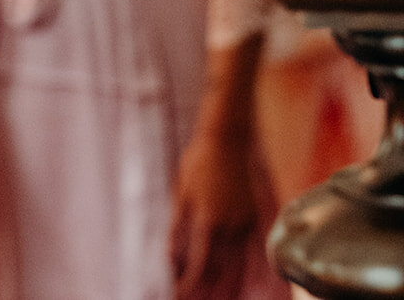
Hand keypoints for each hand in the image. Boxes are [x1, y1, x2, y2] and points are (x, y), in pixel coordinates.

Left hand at [169, 126, 259, 299]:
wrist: (227, 141)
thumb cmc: (197, 165)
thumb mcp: (180, 195)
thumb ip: (177, 230)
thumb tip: (170, 259)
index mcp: (208, 221)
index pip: (200, 265)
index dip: (190, 284)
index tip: (178, 295)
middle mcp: (231, 227)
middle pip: (223, 272)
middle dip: (210, 292)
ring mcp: (247, 223)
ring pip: (241, 266)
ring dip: (231, 288)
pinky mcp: (255, 218)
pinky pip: (253, 253)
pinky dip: (249, 271)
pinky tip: (244, 284)